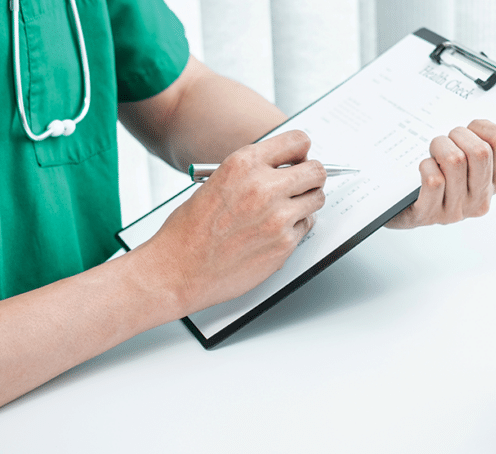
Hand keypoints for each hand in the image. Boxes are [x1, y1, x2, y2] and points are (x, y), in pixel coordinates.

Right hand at [136, 130, 326, 315]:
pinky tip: (273, 233)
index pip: (297, 141)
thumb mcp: (216, 181)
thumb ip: (252, 172)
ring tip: (285, 211)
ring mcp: (278, 217)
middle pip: (316, 171)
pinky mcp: (284, 244)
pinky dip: (295, 229)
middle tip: (302, 186)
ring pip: (317, 199)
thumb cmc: (189, 230)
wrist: (178, 270)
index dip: (301, 152)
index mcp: (244, 164)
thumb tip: (283, 168)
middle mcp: (264, 186)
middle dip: (311, 178)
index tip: (300, 160)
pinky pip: (306, 227)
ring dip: (306, 203)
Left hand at [385, 119, 495, 228]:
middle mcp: (480, 198)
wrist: (403, 208)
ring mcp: (456, 209)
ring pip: (455, 162)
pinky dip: (425, 166)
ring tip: (433, 151)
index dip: (481, 125)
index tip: (468, 127)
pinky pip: (434, 180)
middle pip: (480, 152)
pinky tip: (423, 168)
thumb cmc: (441, 177)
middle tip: (446, 138)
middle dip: (457, 134)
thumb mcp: (470, 160)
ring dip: (438, 146)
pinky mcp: (430, 214)